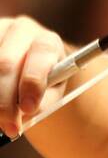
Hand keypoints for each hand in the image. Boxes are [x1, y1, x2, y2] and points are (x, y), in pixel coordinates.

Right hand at [0, 15, 67, 137]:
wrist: (32, 66)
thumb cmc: (44, 82)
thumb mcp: (52, 92)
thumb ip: (43, 101)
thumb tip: (23, 115)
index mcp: (47, 41)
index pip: (41, 54)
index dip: (33, 82)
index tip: (28, 109)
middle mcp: (22, 30)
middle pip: (7, 63)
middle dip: (6, 101)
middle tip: (10, 127)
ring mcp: (0, 30)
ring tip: (1, 118)